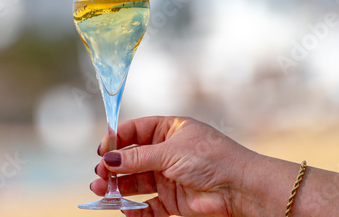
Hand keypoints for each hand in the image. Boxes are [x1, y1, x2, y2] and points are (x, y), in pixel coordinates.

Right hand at [91, 116, 255, 215]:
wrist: (239, 188)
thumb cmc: (210, 158)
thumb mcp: (170, 151)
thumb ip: (138, 157)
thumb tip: (109, 159)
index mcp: (169, 130)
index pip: (136, 131)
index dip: (117, 138)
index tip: (102, 149)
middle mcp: (167, 152)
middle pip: (132, 158)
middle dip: (114, 166)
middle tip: (100, 173)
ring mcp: (168, 177)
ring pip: (135, 182)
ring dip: (117, 186)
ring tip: (101, 190)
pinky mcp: (172, 200)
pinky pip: (147, 205)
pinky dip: (134, 209)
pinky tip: (123, 209)